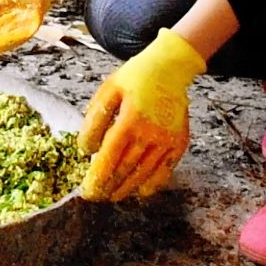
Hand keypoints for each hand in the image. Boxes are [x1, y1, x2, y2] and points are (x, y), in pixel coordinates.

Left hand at [78, 28, 205, 200]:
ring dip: (127, 189)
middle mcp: (150, 134)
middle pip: (126, 170)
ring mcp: (167, 141)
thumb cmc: (134, 78)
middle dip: (108, 187)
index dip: (97, 178)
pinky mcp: (179, 143)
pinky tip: (140, 191)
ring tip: (112, 196)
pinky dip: (153, 184)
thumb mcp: (108, 91)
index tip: (87, 191)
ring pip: (144, 174)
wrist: (170, 68)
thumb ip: (95, 120)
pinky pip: (166, 171)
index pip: (110, 158)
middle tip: (95, 197)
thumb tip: (86, 149)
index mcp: (130, 120)